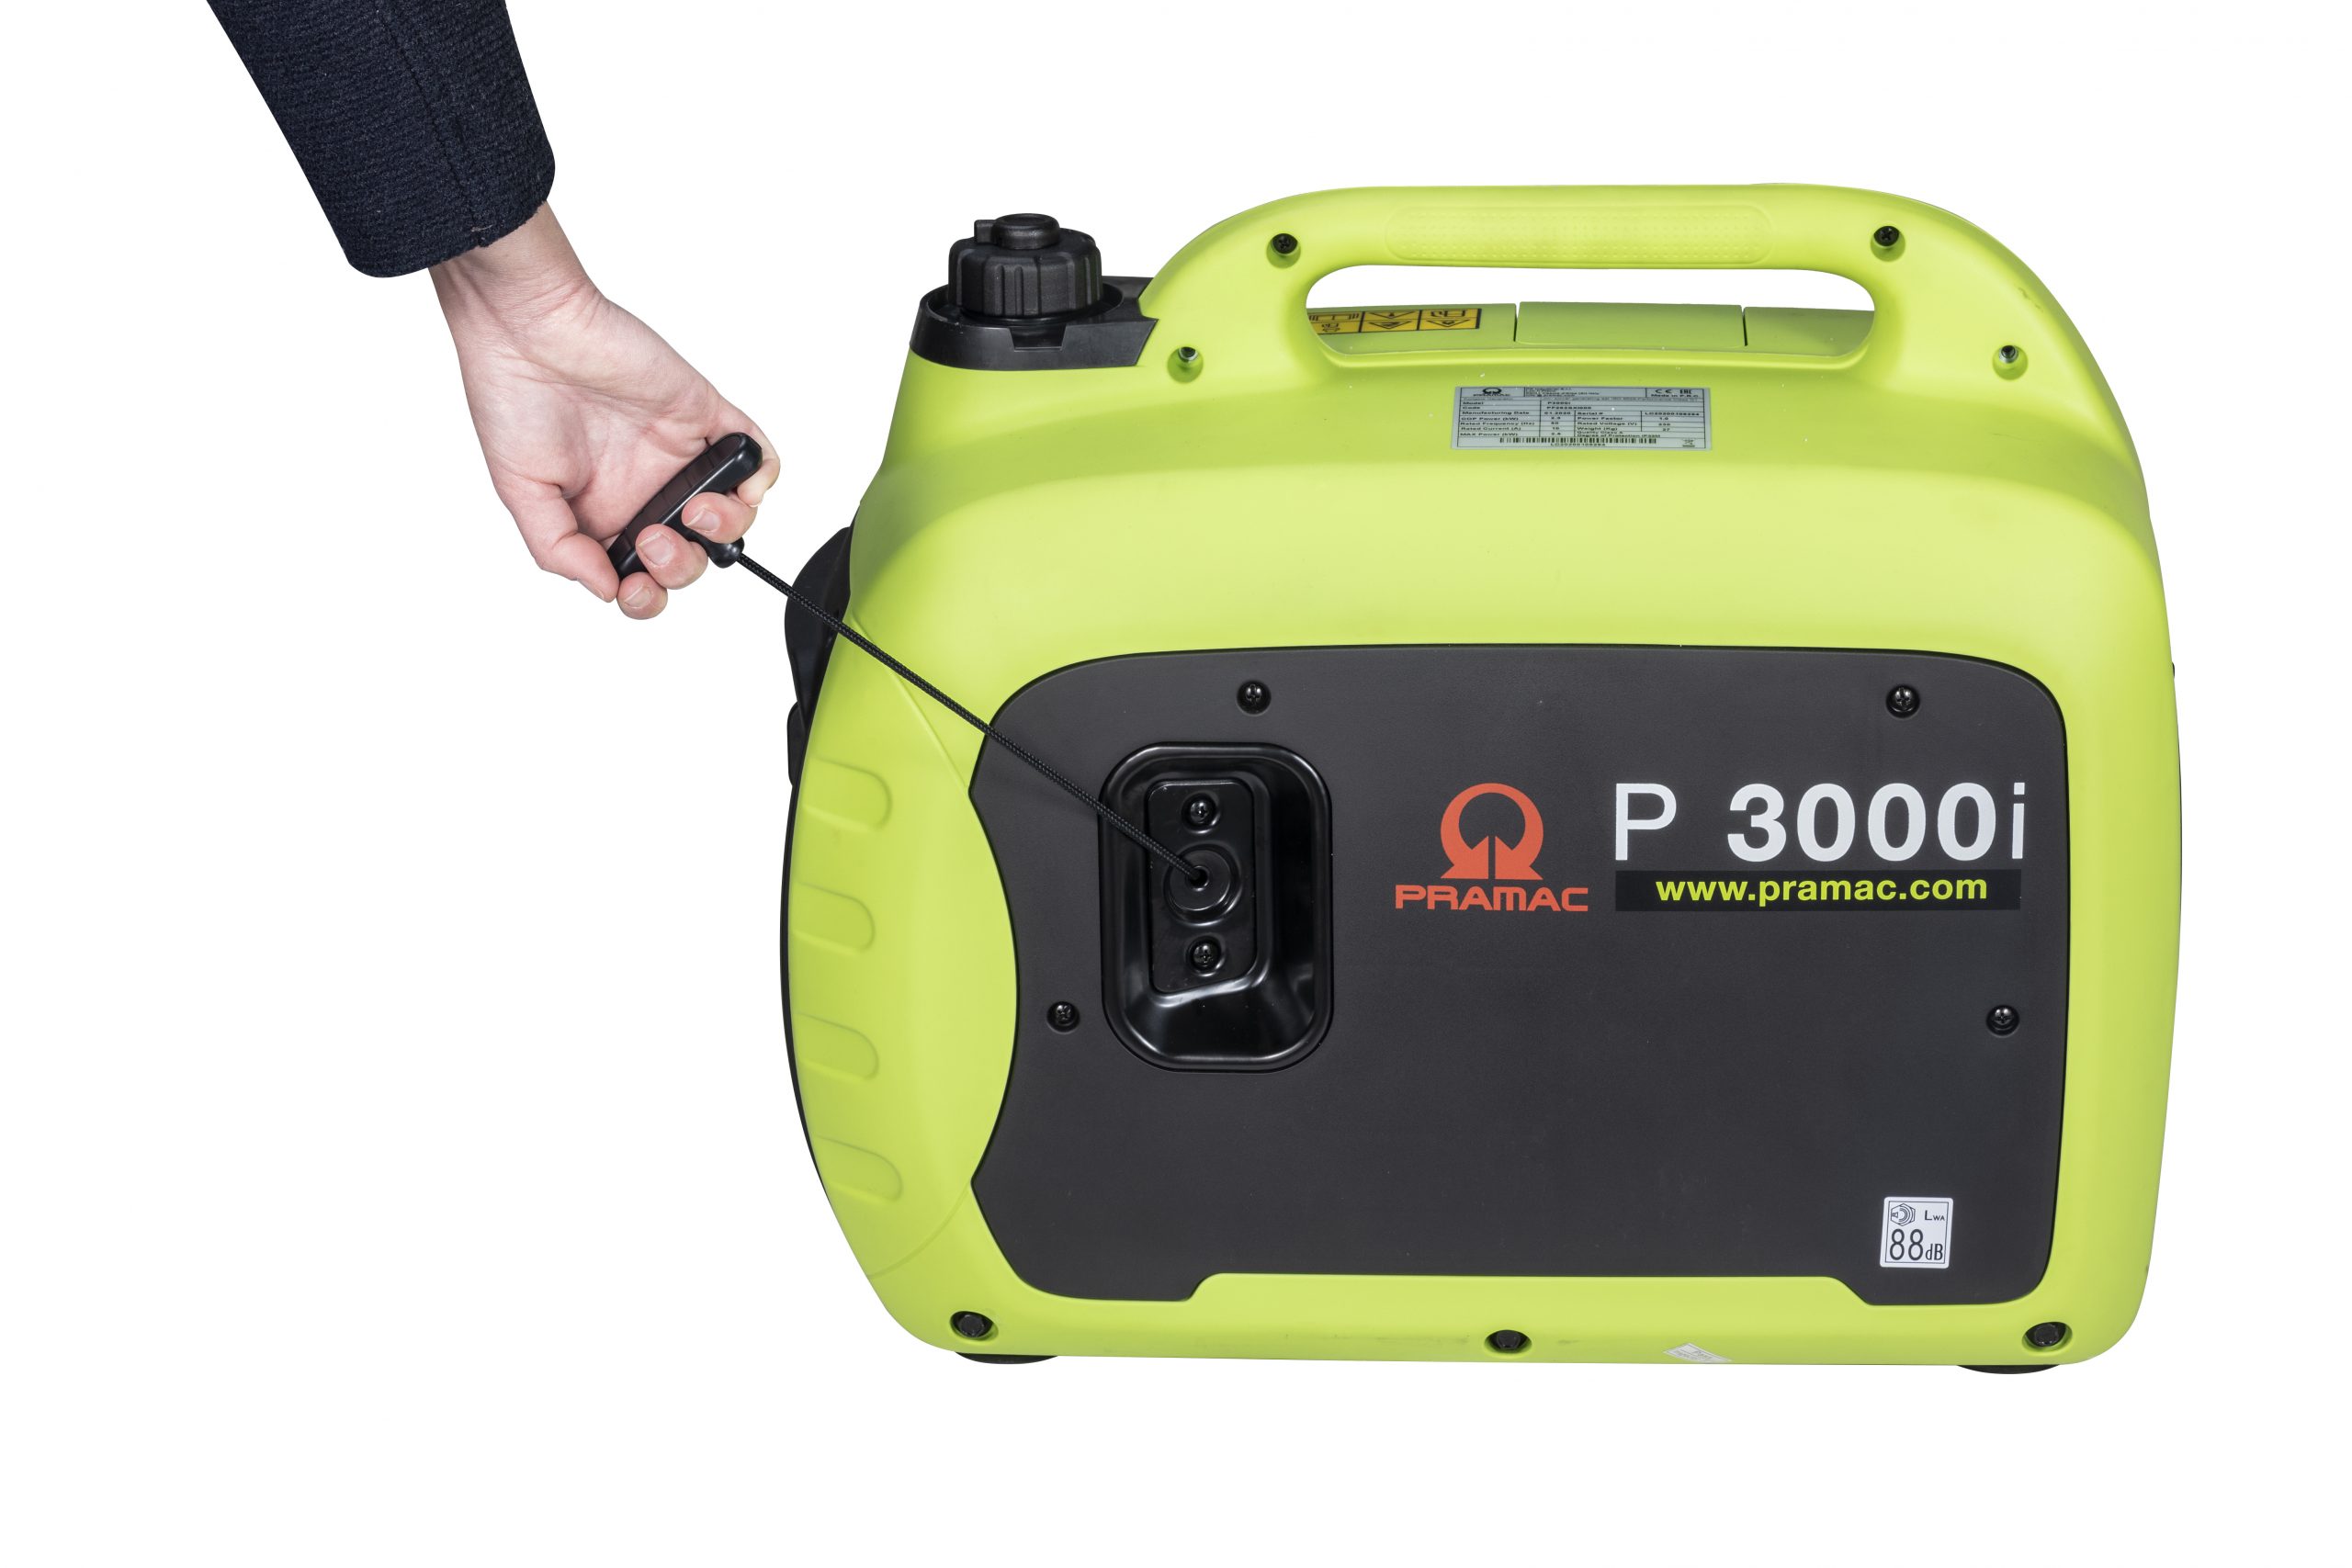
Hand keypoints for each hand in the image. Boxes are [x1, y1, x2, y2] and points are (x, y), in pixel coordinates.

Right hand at [430, 206, 779, 617]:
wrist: (528, 326)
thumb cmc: (512, 396)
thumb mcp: (521, 491)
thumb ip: (560, 550)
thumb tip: (605, 589)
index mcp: (602, 512)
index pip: (643, 574)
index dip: (648, 594)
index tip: (635, 587)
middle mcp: (644, 487)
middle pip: (692, 554)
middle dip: (681, 566)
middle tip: (653, 541)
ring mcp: (678, 455)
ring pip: (730, 515)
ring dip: (724, 531)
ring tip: (695, 513)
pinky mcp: (704, 416)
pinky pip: (756, 456)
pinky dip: (760, 478)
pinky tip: (736, 485)